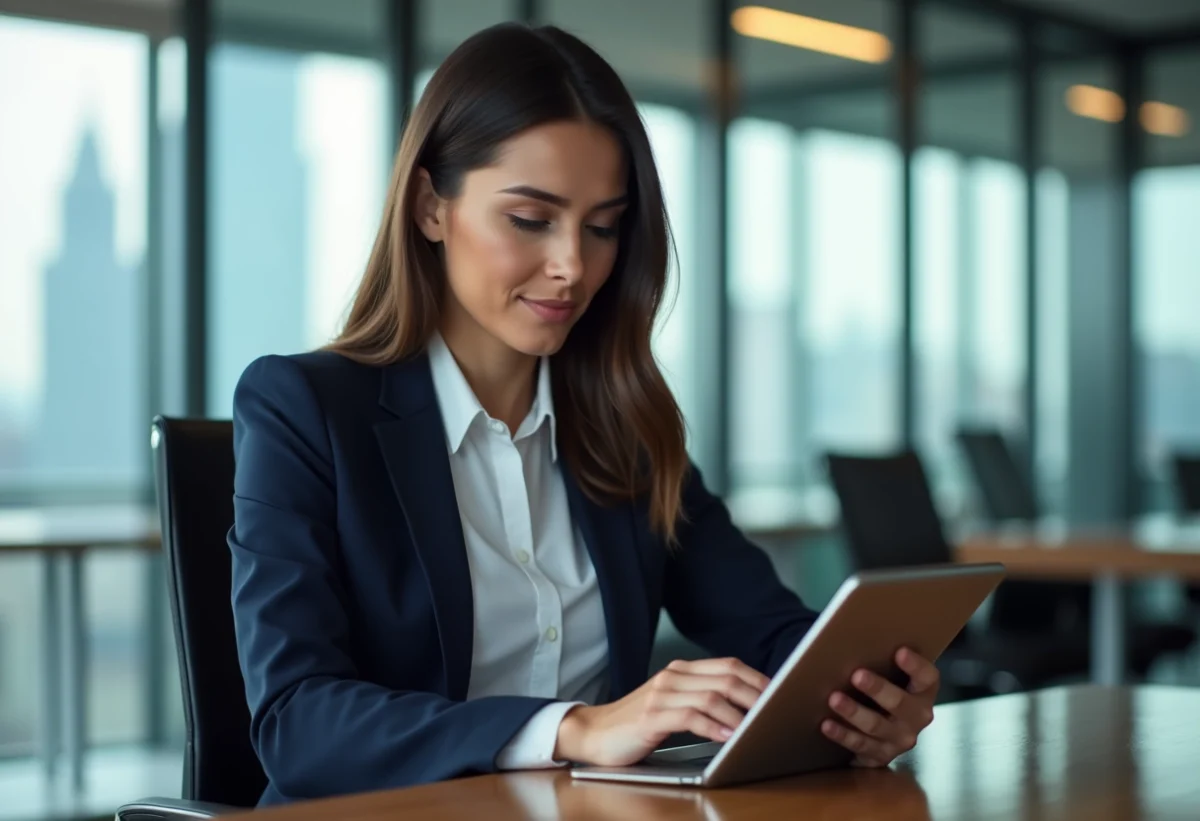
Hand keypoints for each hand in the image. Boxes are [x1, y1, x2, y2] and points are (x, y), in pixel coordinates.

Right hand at [554, 658, 768, 765]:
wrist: (593, 734)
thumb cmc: (637, 724)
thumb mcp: (672, 705)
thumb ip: (702, 700)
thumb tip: (746, 709)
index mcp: (681, 670)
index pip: (729, 665)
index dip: (758, 679)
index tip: (780, 695)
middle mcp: (673, 676)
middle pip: (726, 677)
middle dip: (757, 695)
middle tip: (776, 712)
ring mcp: (661, 695)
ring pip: (712, 696)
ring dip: (739, 713)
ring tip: (756, 727)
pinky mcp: (651, 717)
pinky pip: (690, 717)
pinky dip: (714, 726)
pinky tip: (727, 736)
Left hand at [820, 647, 938, 767]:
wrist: (880, 728)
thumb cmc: (882, 690)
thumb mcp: (889, 675)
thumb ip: (881, 660)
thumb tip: (851, 635)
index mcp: (923, 692)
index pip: (927, 677)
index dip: (916, 665)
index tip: (899, 651)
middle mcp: (917, 717)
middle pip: (900, 703)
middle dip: (878, 689)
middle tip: (857, 674)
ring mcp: (900, 739)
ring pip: (876, 726)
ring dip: (854, 712)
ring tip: (834, 698)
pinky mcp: (881, 755)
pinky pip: (860, 746)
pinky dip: (842, 735)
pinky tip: (826, 724)